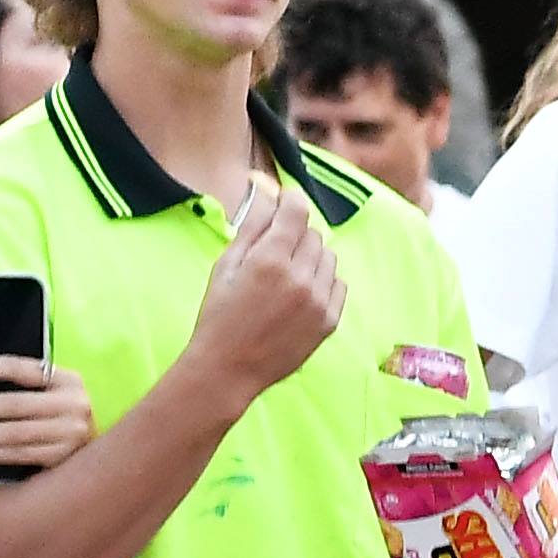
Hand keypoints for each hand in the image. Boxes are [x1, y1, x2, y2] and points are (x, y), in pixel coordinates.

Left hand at [0, 354, 93, 479]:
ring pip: (11, 434)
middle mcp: (73, 404)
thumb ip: (27, 387)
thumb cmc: (67, 417)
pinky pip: (18, 455)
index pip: (19, 368)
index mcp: (68, 380)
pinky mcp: (64, 458)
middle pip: (11, 405)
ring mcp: (70, 433)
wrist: (110, 453)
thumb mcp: (56, 393)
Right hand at [182, 177, 343, 402]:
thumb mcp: (227, 265)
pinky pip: (338, 283)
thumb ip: (251, 226)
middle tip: (275, 249)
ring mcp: (319, 301)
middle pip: (313, 234)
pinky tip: (300, 293)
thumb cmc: (219, 314)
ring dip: (311, 257)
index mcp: (269, 260)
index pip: (296, 211)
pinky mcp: (330, 320)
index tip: (285, 201)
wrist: (228, 368)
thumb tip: (265, 190)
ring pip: (328, 257)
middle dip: (295, 234)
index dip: (291, 201)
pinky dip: (323, 281)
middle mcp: (300, 278)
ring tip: (286, 275)